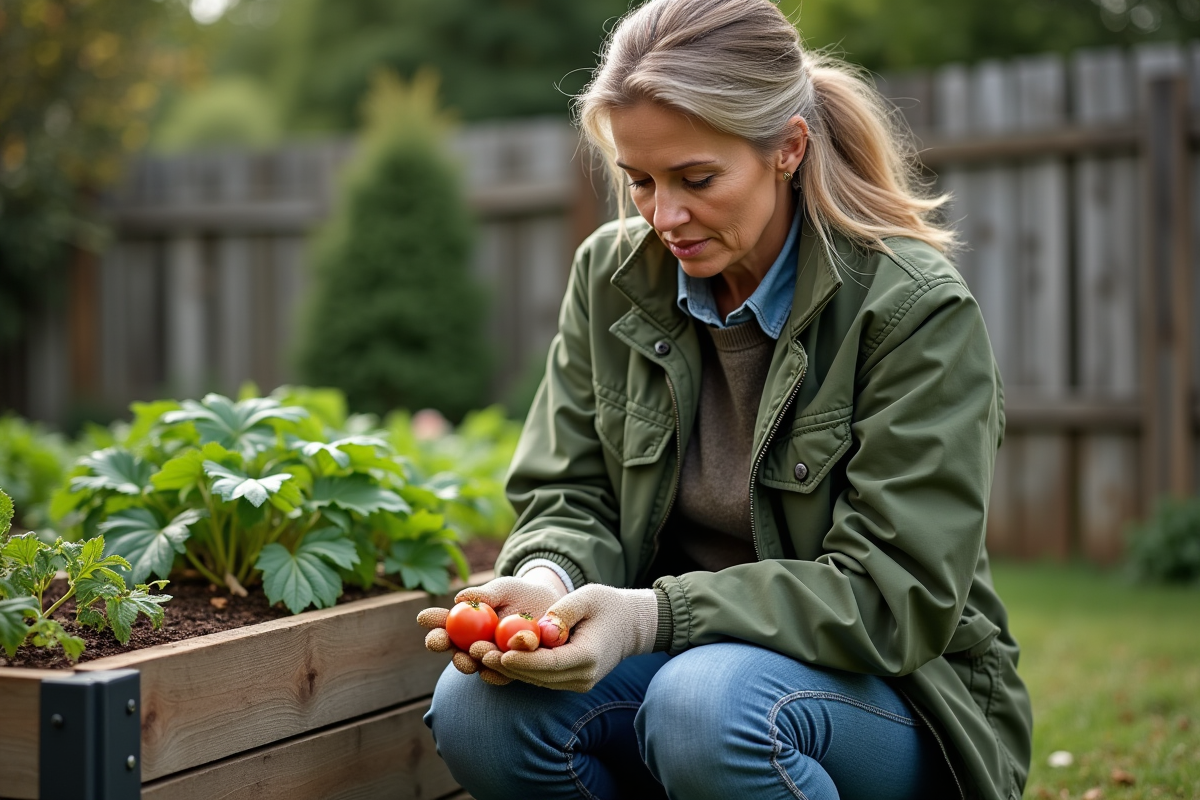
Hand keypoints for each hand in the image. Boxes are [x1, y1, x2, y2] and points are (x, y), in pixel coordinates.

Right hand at [417, 573, 565, 684]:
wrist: (551, 606)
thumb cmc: (519, 593)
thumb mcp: (504, 588)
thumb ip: (485, 594)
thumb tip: (460, 598)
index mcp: (464, 627)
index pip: (444, 630)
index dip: (434, 627)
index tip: (424, 619)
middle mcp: (474, 647)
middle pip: (457, 654)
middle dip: (451, 651)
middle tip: (446, 645)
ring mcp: (492, 661)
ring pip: (478, 666)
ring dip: (472, 660)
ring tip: (474, 650)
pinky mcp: (513, 671)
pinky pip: (503, 676)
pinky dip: (498, 672)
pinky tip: (495, 667)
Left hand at [484, 584, 658, 691]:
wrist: (630, 626)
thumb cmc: (608, 605)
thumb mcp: (588, 596)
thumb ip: (564, 611)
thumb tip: (541, 628)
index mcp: (589, 656)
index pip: (551, 663)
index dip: (522, 660)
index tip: (497, 654)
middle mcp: (583, 676)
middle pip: (538, 675)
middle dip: (505, 666)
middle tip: (476, 653)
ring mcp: (577, 683)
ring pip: (536, 680)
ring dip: (507, 669)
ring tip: (478, 655)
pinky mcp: (570, 682)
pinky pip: (541, 678)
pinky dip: (519, 669)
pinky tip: (495, 658)